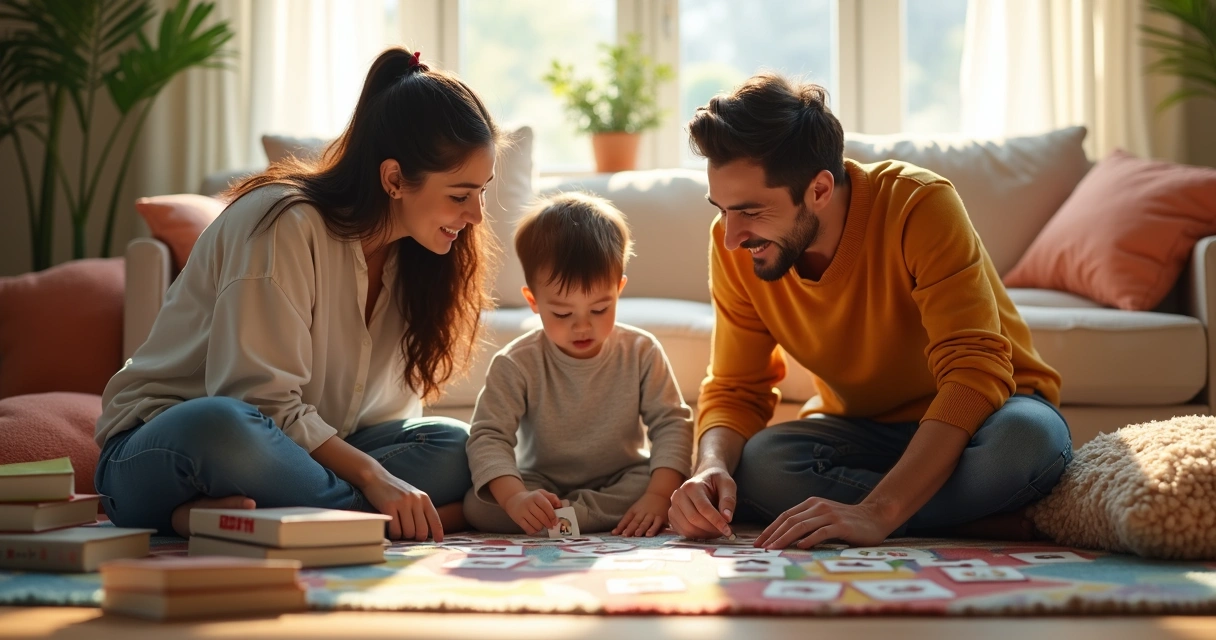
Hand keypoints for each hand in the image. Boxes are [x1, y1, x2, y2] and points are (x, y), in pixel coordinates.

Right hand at [361, 472, 442, 541]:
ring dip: (403, 537)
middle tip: (409, 537)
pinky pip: (395, 530)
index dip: (438, 532)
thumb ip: (420, 509)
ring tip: (398, 530)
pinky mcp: (389, 506)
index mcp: (423, 498)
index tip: (438, 541)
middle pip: (421, 530)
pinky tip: (391, 530)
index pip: (435, 519)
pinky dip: (394, 535)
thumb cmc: (395, 490)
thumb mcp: (412, 496)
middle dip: (416, 538)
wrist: (376, 477)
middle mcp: (415, 500)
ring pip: (409, 532)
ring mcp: (402, 503)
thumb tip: (427, 532)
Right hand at [504, 489, 561, 534]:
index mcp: (536, 496)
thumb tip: (561, 506)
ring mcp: (522, 511)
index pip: (546, 506)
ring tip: (543, 526)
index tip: (556, 521)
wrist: (514, 499)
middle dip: (548, 523)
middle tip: (551, 526)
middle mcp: (528, 503)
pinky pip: (528, 528)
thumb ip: (552, 498)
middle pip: (541, 516)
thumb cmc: (532, 498)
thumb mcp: (542, 494)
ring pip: (535, 524)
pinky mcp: (518, 519)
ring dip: (541, 527)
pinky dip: (534, 531)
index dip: (552, 515)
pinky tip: (536, 529)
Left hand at [613, 492, 670, 536]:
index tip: (615, 533)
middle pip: (635, 521)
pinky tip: (650, 534)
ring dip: (641, 528)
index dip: (621, 526)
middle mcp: (642, 513)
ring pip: (645, 522)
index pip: (626, 519)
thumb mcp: (634, 511)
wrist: (659, 494)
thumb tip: (614, 533)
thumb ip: (625, 522)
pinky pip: (656, 524)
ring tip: (637, 534)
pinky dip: (653, 529)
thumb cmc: (644, 505)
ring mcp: (651, 515)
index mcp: (634, 511)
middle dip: (630, 528)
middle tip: (625, 535)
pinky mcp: (660, 518)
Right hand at [667, 466, 735, 538]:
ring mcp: (673, 506)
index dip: (716, 521)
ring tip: (716, 531)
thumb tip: (727, 518)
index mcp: (692, 486)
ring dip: (704, 534)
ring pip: (687, 528)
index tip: (728, 531)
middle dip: (711, 529)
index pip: (704, 508)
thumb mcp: (727, 484)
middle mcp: (679, 495)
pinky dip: (696, 536)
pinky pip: (683, 531)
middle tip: (724, 531)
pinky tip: (707, 531)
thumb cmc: (716, 482)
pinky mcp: (672, 516)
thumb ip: (728, 500)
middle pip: (694, 519)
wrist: (704, 479)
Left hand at [755, 497, 896, 548]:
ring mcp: (830, 515)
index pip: (785, 516)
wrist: (875, 517)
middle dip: (773, 535)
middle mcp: (818, 507)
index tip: (758, 542)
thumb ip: (807, 523)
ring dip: (785, 538)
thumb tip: (783, 538)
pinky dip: (810, 539)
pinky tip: (800, 546)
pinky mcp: (842, 525)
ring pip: (802, 526)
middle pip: (790, 521)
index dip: (770, 529)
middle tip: (761, 548)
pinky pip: (822, 532)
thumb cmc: (846, 521)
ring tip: (773, 549)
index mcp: (811, 504)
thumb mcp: (823, 518)